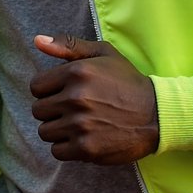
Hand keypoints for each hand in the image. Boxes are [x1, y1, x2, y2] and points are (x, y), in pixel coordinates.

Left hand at [30, 34, 158, 164]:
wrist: (156, 115)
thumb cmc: (127, 82)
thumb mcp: (103, 54)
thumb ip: (69, 45)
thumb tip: (37, 41)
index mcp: (76, 72)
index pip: (35, 87)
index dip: (48, 90)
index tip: (63, 93)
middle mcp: (75, 97)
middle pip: (38, 110)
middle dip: (52, 110)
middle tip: (73, 109)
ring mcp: (80, 125)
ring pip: (45, 132)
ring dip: (59, 130)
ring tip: (79, 124)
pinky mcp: (86, 148)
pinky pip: (56, 151)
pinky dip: (67, 147)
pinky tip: (84, 137)